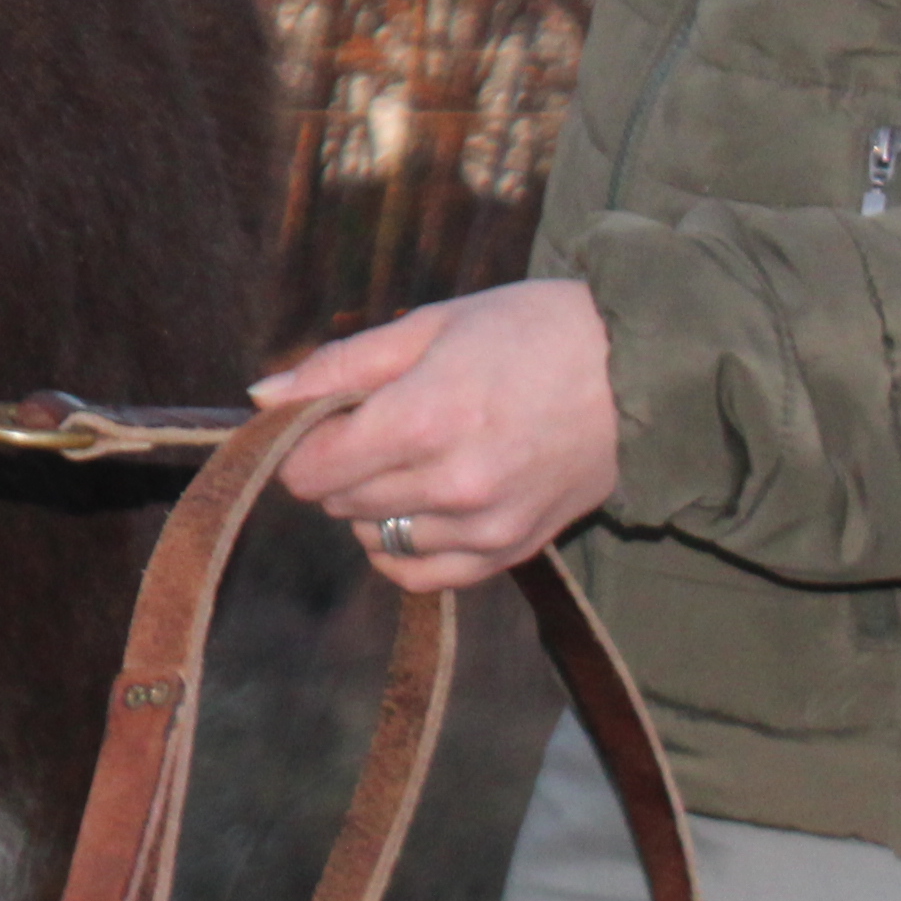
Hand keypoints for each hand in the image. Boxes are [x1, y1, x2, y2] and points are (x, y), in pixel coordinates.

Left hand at [254, 280, 620, 593]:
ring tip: (413, 453)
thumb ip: (340, 367)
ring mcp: (484, 527)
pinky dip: (405, 547)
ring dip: (372, 502)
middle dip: (338, 462)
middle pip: (340, 501)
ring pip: (376, 537)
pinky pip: (424, 575)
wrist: (638, 371)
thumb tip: (262, 398)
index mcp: (423, 419)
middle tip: (377, 419)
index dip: (298, 442)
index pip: (311, 468)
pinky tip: (419, 506)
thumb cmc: (531, 332)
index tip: (319, 417)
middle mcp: (451, 486)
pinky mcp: (513, 552)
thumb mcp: (430, 324)